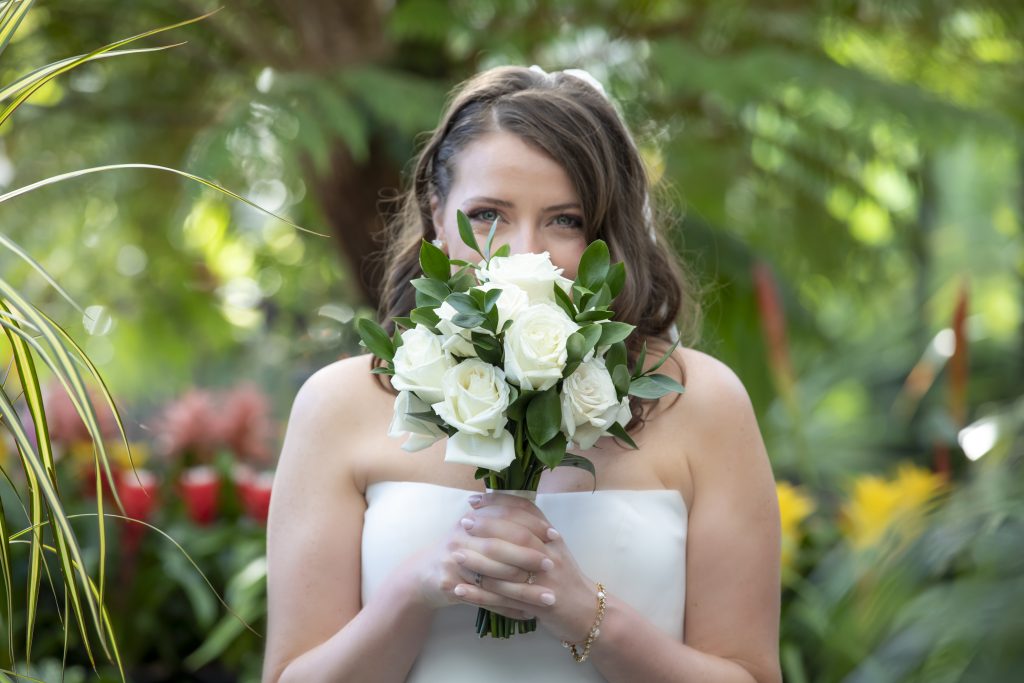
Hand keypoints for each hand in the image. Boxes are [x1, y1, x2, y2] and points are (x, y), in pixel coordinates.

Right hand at [402, 493, 554, 614]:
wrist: (422, 574)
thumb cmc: (458, 549)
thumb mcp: (474, 528)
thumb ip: (499, 518)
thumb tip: (537, 512)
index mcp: (473, 518)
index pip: (507, 516)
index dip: (533, 525)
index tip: (554, 535)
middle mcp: (462, 536)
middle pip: (501, 545)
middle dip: (529, 557)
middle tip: (552, 565)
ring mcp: (454, 560)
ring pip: (496, 576)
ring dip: (525, 590)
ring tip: (548, 597)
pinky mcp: (451, 585)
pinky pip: (486, 600)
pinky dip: (509, 609)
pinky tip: (528, 614)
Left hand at [452, 492, 600, 641]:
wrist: (587, 611)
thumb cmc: (565, 577)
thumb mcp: (554, 547)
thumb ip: (533, 528)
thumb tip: (504, 507)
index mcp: (551, 537)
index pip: (525, 512)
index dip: (500, 503)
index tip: (476, 500)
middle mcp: (550, 554)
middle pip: (517, 534)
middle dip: (488, 527)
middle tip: (464, 522)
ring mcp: (546, 579)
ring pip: (508, 567)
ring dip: (479, 561)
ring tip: (456, 555)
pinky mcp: (539, 603)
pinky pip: (504, 598)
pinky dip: (480, 594)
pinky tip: (460, 590)